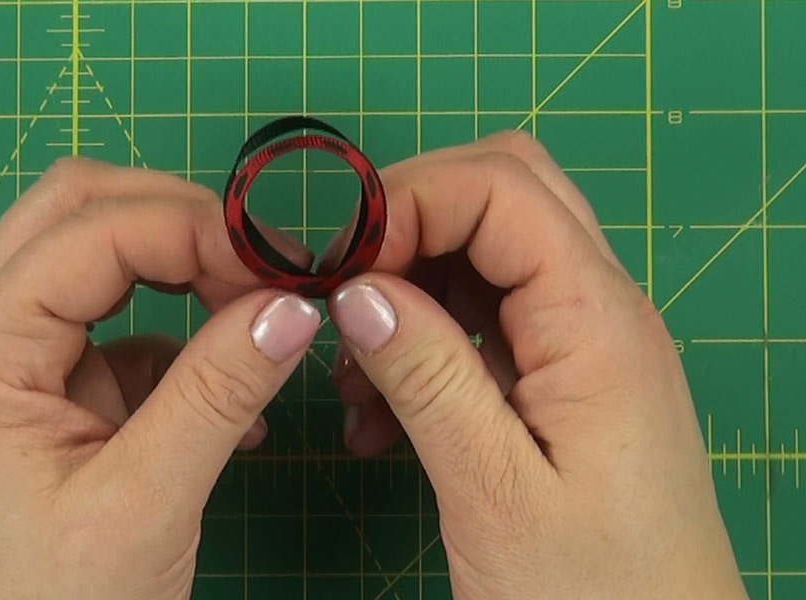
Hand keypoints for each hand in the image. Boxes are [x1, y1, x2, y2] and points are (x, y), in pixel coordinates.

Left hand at [0, 158, 320, 599]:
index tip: (281, 264)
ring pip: (96, 256)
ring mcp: (12, 360)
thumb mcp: (143, 504)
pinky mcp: (49, 393)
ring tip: (255, 314)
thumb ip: (218, 393)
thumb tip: (293, 305)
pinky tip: (231, 394)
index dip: (197, 228)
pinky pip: (119, 326)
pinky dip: (182, 336)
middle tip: (260, 264)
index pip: (96, 229)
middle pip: (79, 210)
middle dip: (178, 219)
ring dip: (180, 268)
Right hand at [326, 132, 746, 598]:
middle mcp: (598, 311)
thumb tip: (358, 290)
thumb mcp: (495, 491)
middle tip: (342, 288)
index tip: (337, 264)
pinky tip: (380, 412)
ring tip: (353, 375)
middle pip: (504, 194)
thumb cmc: (596, 594)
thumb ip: (427, 377)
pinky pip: (483, 324)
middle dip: (409, 222)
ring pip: (485, 255)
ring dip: (409, 290)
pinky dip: (423, 343)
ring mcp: (582, 343)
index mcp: (597, 321)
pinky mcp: (561, 380)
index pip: (501, 187)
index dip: (407, 201)